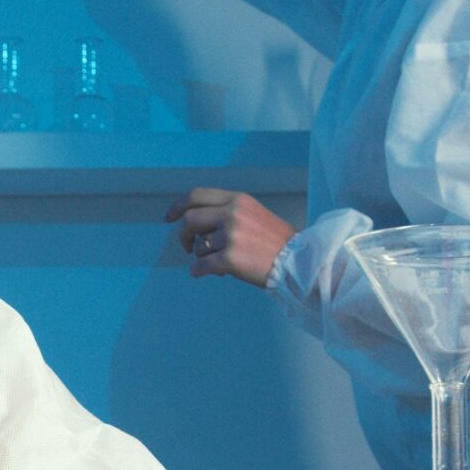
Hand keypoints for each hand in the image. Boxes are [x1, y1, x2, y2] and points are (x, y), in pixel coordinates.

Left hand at [167, 188, 294, 287]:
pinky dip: (198, 271)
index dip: (179, 206)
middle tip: (188, 247)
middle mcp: (232, 214)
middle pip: (190, 220)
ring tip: (216, 263)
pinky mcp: (230, 259)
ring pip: (198, 247)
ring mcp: (231, 236)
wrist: (300, 262)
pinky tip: (203, 274)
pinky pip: (201, 266)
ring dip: (201, 257)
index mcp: (238, 200)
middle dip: (185, 236)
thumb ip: (228, 214)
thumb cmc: (277, 243)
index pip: (197, 196)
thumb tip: (197, 229)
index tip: (169, 218)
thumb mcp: (254, 215)